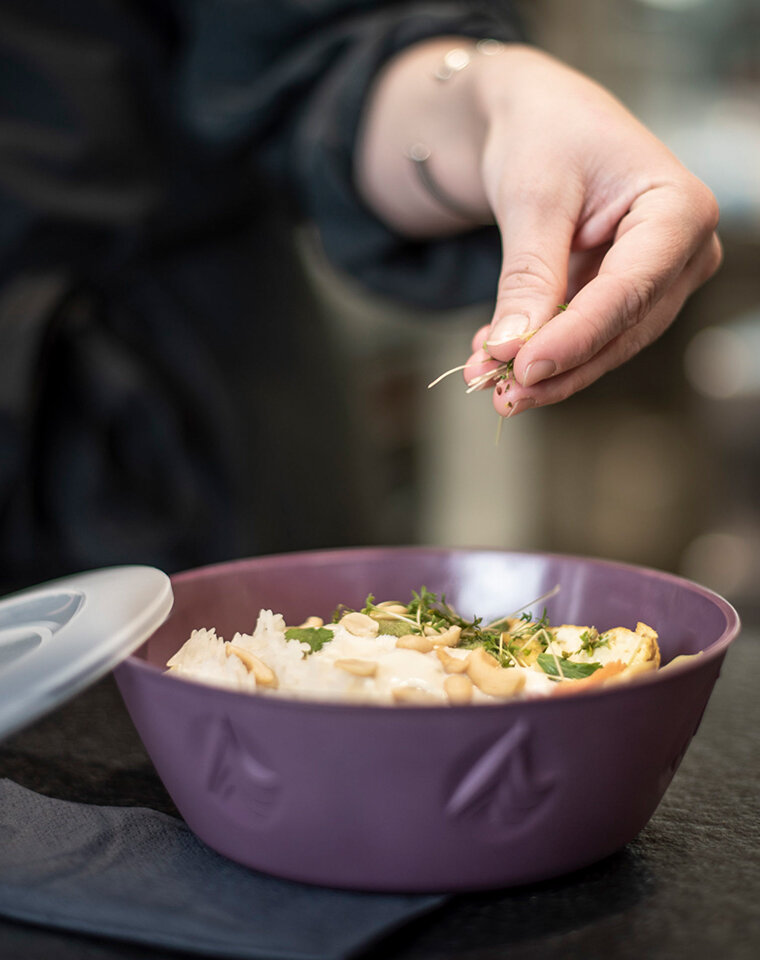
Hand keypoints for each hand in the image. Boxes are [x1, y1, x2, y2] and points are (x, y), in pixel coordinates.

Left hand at [463, 45, 720, 414]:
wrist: (539, 119)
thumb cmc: (545, 134)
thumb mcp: (532, 197)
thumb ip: (528, 275)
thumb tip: (512, 349)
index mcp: (679, 208)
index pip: (628, 291)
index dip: (576, 338)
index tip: (524, 369)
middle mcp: (683, 251)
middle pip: (623, 329)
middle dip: (559, 368)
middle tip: (500, 396)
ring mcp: (658, 279)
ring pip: (605, 345)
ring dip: (546, 371)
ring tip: (486, 382)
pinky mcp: (624, 296)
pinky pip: (584, 336)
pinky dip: (538, 351)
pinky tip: (492, 360)